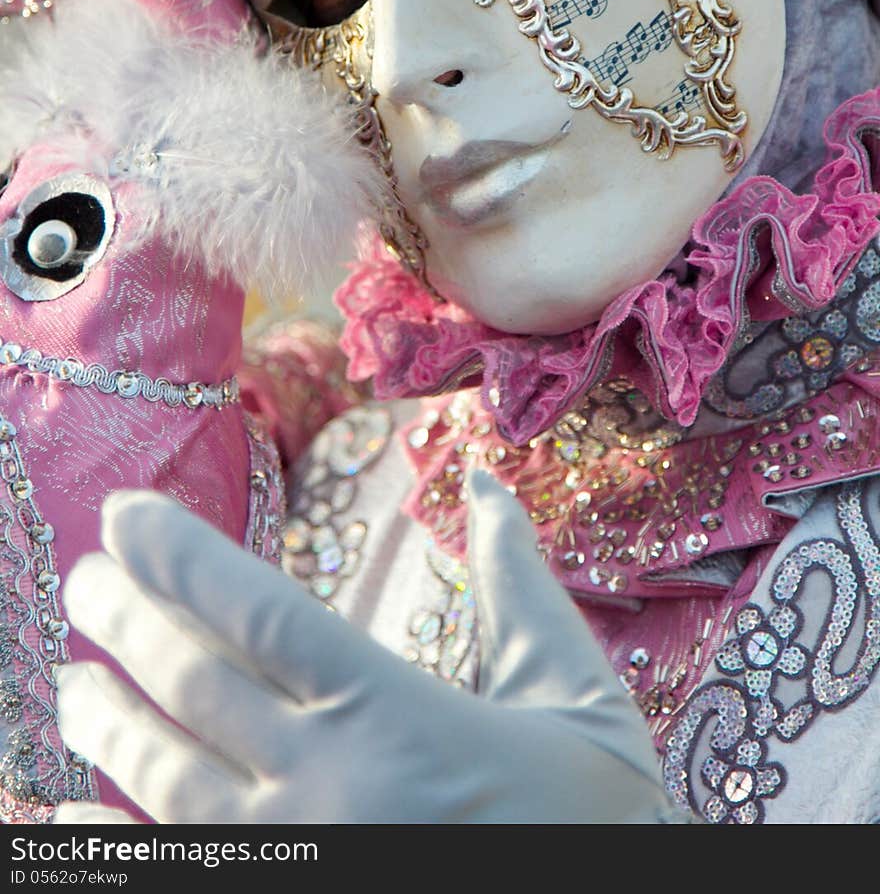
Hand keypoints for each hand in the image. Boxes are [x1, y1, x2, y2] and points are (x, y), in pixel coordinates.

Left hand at [55, 470, 677, 823]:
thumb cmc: (595, 825)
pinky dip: (111, 835)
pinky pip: (171, 870)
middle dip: (126, 621)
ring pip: (168, 779)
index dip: (182, 555)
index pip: (261, 613)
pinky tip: (73, 807)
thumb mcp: (577, 700)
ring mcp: (297, 858)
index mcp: (398, 713)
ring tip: (74, 681)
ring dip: (107, 723)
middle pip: (195, 684)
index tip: (125, 513)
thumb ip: (521, 589)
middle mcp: (331, 782)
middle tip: (86, 577)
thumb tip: (489, 487)